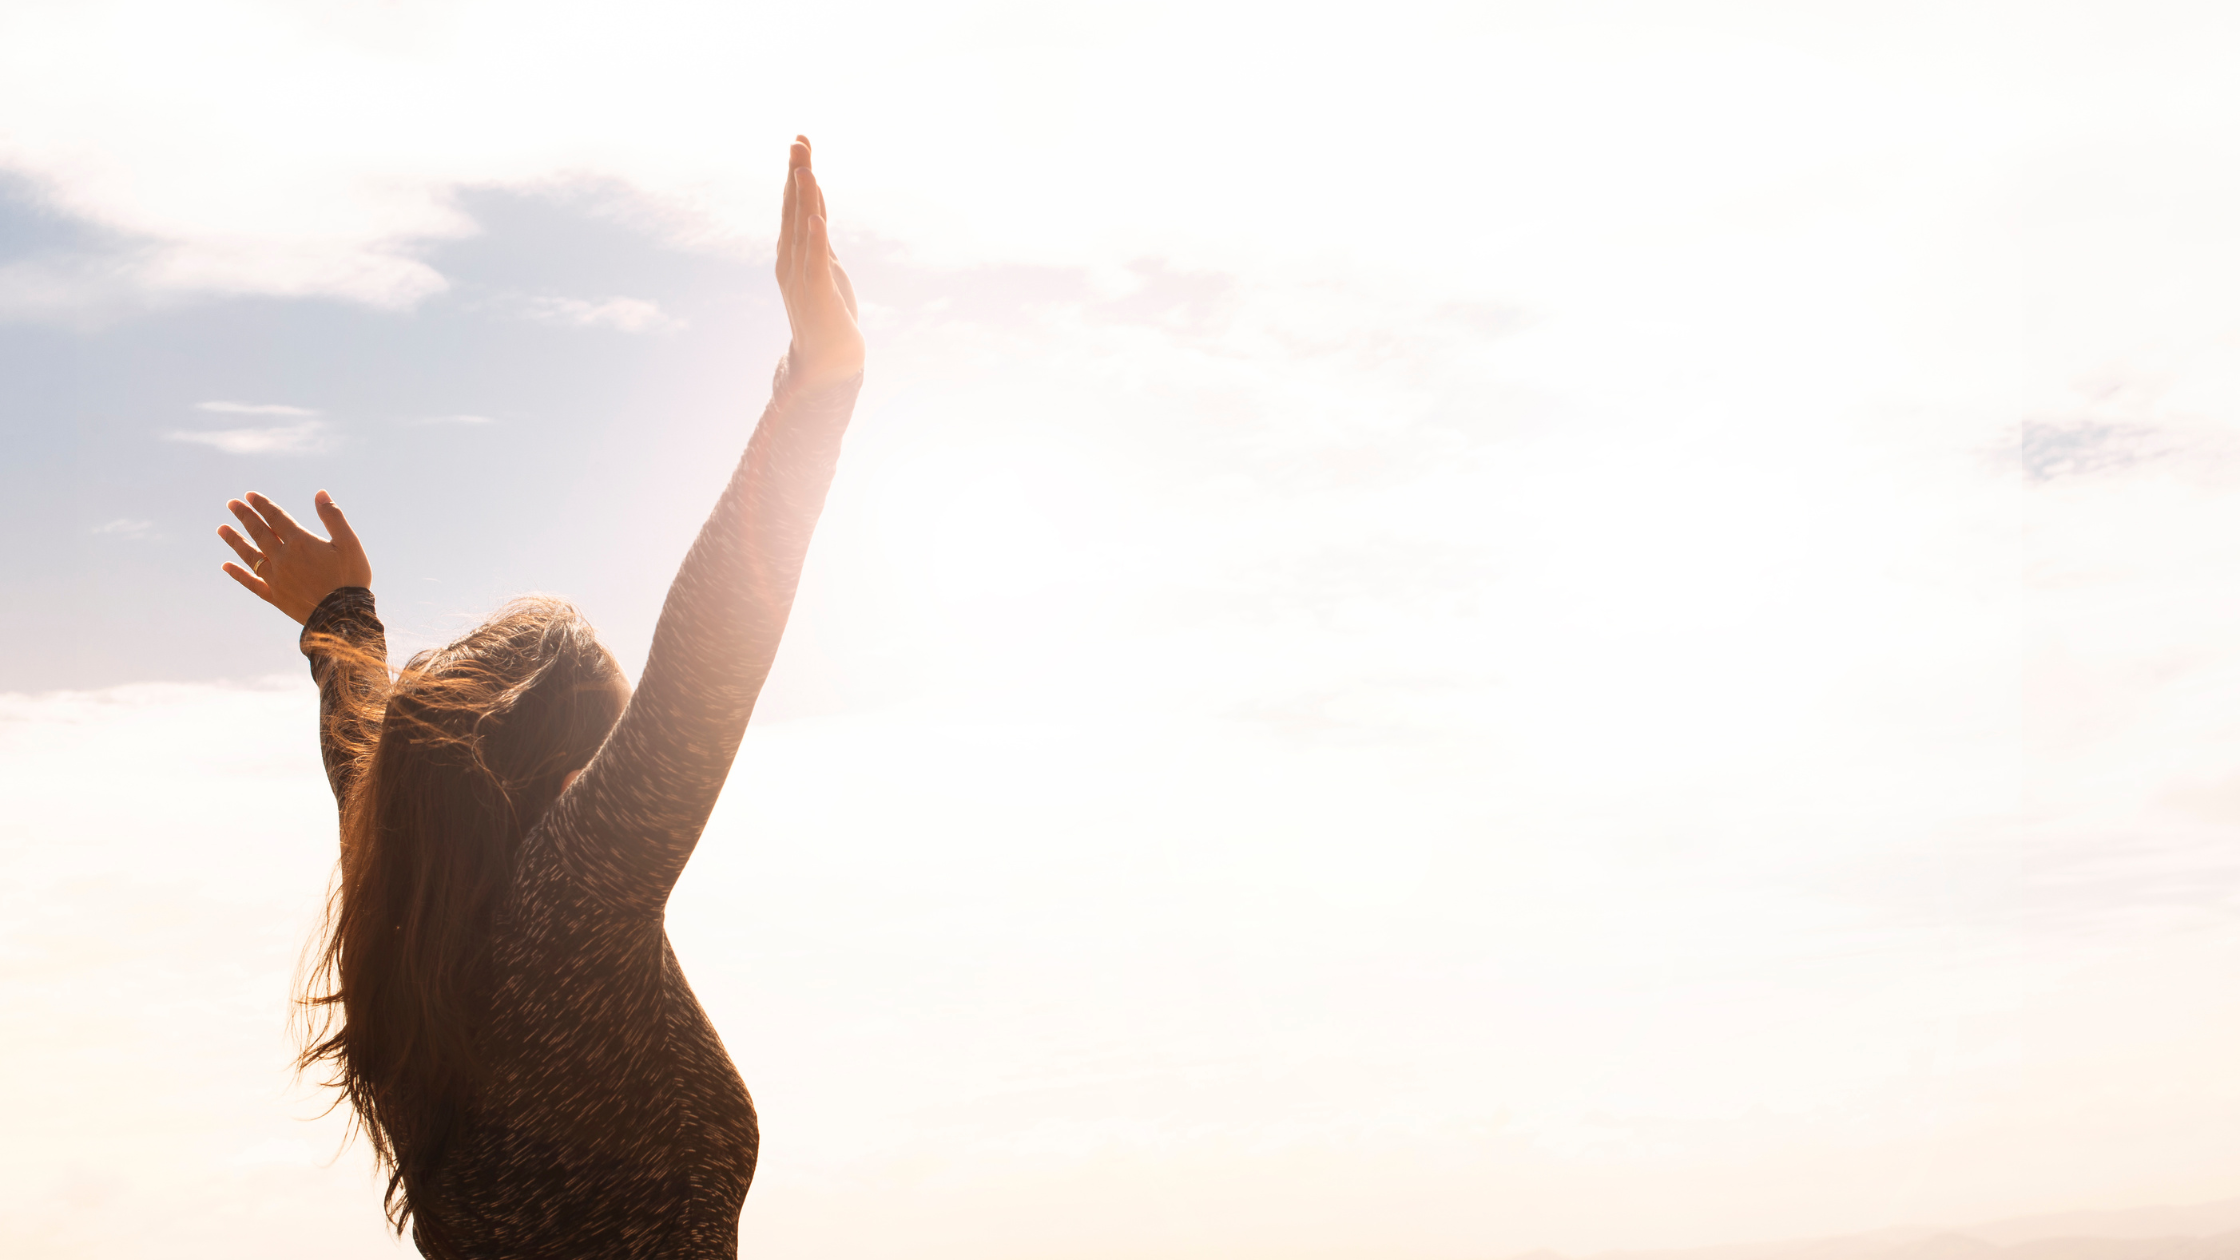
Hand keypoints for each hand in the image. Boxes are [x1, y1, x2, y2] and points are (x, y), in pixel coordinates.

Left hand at [216, 490, 372, 624]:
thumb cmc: (350, 577)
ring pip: (250, 555)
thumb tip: (319, 493)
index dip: (262, 505)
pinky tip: (226, 566)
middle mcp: (282, 557)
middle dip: (245, 516)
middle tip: (232, 504)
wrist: (344, 615)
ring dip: (235, 541)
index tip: (249, 495)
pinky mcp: (275, 596)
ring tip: (221, 529)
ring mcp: (276, 578)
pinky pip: (251, 583)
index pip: (276, 518)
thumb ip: (333, 517)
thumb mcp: (349, 543)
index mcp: (300, 542)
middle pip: (259, 533)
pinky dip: (238, 574)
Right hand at [776, 136, 864, 392]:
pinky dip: (816, 239)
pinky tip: (817, 218)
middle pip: (794, 210)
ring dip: (803, 199)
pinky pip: (816, 262)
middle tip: (799, 141)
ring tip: (805, 169)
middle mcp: (792, 260)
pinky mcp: (819, 294)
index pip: (794, 206)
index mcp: (792, 252)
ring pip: (802, 230)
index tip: (801, 141)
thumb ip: (817, 237)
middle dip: (797, 174)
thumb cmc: (828, 313)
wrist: (828, 360)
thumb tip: (813, 206)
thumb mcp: (824, 265)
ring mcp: (802, 277)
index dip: (797, 173)